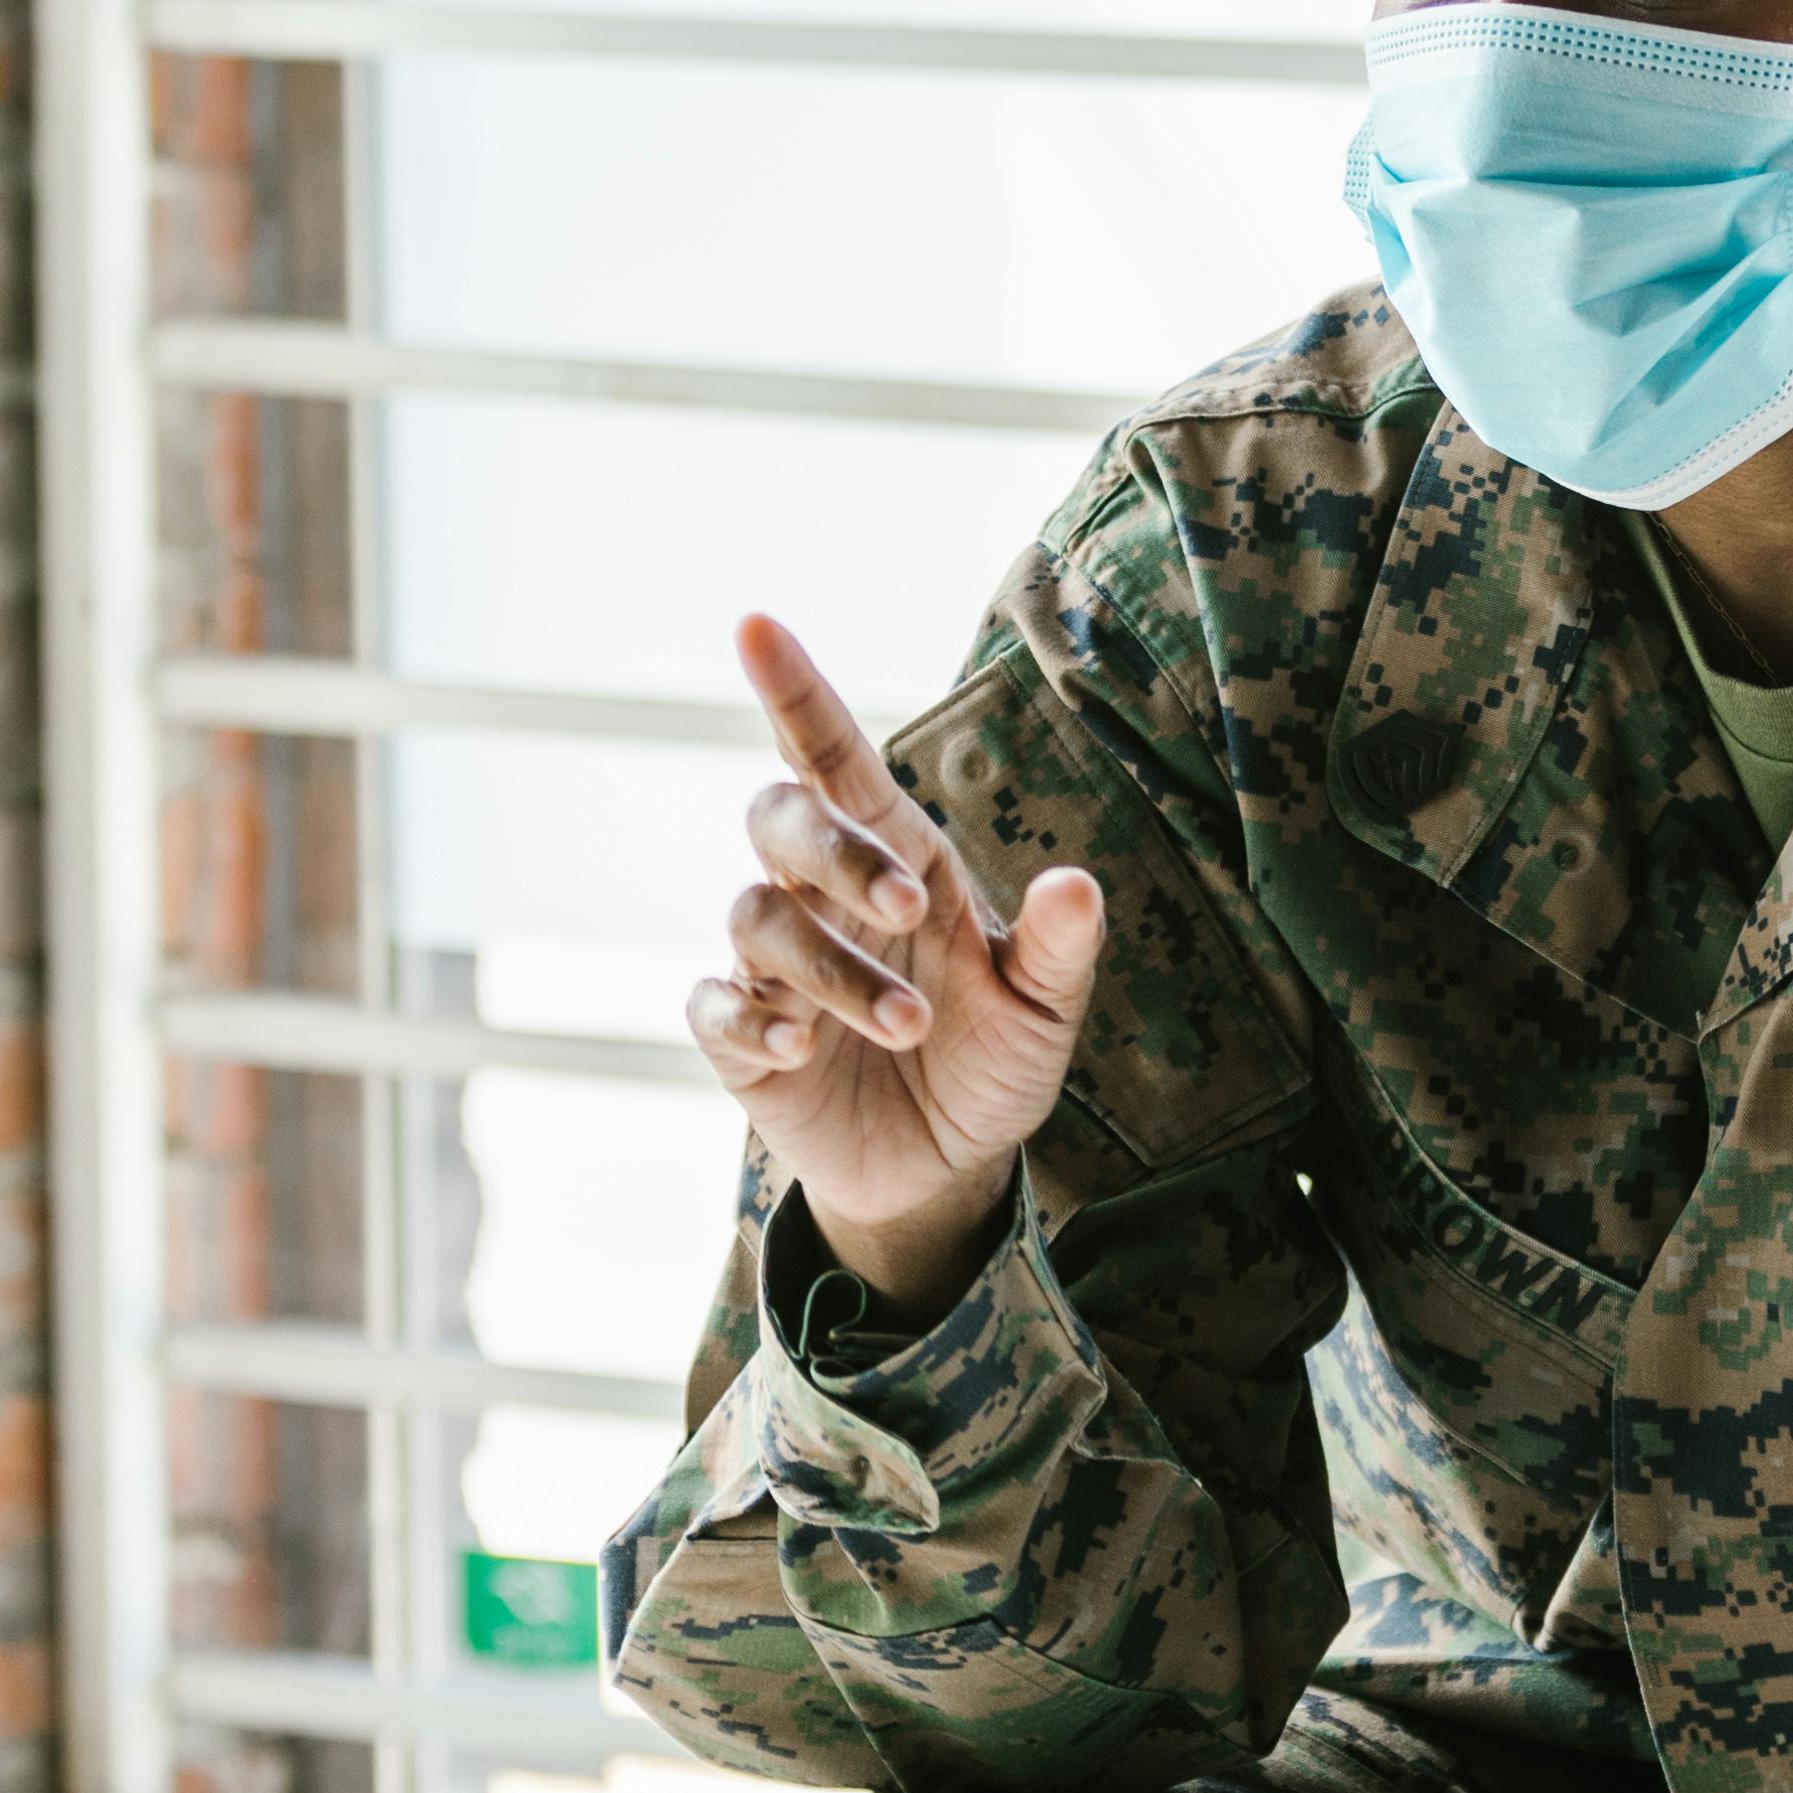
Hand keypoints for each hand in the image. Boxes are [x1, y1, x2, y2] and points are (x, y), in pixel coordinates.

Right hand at [683, 615, 1103, 1327]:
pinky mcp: (741, 1040)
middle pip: (780, 821)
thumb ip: (1059, 950)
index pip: (831, 757)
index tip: (756, 625)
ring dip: (833, 969)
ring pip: (759, 920)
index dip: (793, 691)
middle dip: (837, 851)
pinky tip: (800, 1045)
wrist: (946, 1167)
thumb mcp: (1044, 1011)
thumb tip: (1078, 884)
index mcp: (896, 858)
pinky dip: (751, 1017)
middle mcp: (823, 897)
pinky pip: (714, 1005)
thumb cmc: (991, 1060)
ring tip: (908, 1026)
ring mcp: (773, 966)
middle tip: (913, 909)